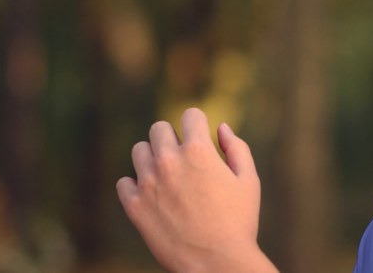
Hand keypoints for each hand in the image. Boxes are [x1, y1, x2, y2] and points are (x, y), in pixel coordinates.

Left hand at [116, 108, 275, 272]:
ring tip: (167, 178)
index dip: (198, 124)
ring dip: (152, 158)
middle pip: (158, 128)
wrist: (217, 264)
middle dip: (171, 138)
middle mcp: (169, 160)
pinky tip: (153, 197)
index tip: (200, 138)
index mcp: (198, 150)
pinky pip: (124, 182)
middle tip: (183, 160)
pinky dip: (136, 186)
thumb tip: (221, 129)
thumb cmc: (239, 222)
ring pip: (139, 151)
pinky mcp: (134, 206)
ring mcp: (148, 183)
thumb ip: (237, 148)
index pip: (190, 114)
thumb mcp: (248, 180)